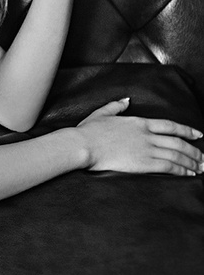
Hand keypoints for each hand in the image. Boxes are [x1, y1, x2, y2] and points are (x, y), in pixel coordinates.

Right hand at [76, 98, 203, 175]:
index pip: (170, 126)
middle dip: (194, 151)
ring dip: (191, 162)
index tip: (199, 135)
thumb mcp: (102, 113)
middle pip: (178, 142)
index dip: (187, 131)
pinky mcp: (143, 163)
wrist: (83, 144)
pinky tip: (189, 174)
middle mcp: (147, 134)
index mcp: (139, 122)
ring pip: (176, 154)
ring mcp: (146, 148)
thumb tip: (126, 100)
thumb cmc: (88, 131)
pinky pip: (169, 166)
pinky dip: (182, 170)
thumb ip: (116, 106)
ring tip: (200, 168)